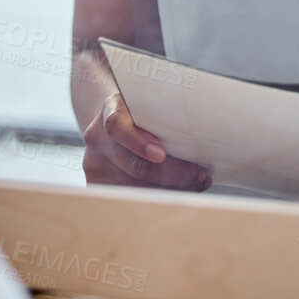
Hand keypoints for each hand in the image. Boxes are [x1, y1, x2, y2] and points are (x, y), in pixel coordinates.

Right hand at [81, 91, 210, 190]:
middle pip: (133, 165)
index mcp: (110, 111)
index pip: (117, 126)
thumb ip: (164, 113)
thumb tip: (202, 131)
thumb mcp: (148, 102)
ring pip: (136, 186)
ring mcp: (96, 163)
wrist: (114, 119)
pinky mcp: (98, 183)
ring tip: (196, 182)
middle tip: (198, 174)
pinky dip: (158, 196)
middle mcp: (98, 138)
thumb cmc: (140, 111)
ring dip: (171, 188)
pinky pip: (131, 196)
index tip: (161, 153)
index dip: (138, 143)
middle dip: (171, 174)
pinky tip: (178, 191)